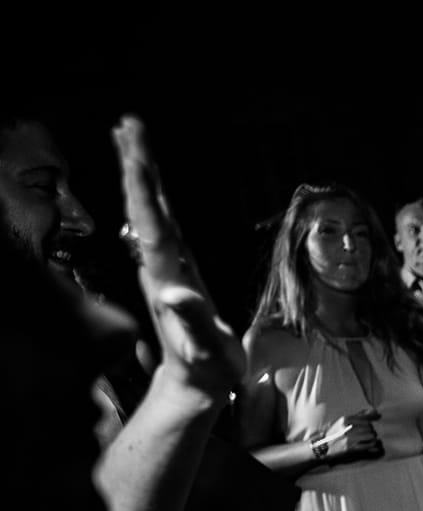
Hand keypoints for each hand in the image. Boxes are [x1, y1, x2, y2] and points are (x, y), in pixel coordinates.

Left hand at [114, 116, 242, 399]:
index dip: (144, 188)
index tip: (136, 152)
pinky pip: (159, 226)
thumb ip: (192, 321)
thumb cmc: (207, 368)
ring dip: (140, 176)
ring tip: (131, 142)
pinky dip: (152, 200)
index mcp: (168, 276)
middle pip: (144, 206)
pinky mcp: (173, 272)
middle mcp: (160, 266)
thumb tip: (177, 293)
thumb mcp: (205, 348)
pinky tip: (151, 190)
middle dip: (136, 164)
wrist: (195, 386)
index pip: (153, 223)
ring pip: (147, 212)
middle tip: (127, 124)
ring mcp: (164, 268)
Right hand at [318, 407, 383, 461]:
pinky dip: (372, 444)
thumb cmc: (336, 432)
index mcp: (346, 419)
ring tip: (370, 438)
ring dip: (373, 437)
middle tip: (369, 433)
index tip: (369, 426)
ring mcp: (349, 438)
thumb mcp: (344, 421)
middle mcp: (348, 428)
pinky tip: (370, 444)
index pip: (366, 419)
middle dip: (371, 430)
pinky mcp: (351, 448)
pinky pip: (369, 445)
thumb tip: (375, 411)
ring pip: (371, 435)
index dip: (370, 422)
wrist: (324, 446)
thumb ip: (359, 415)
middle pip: (369, 427)